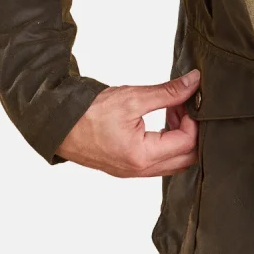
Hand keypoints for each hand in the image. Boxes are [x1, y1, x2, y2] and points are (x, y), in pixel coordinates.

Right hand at [56, 69, 200, 176]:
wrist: (59, 124)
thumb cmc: (89, 113)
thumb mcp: (133, 98)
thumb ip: (168, 92)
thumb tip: (194, 82)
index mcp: (142, 156)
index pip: (188, 142)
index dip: (193, 119)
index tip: (187, 98)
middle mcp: (140, 170)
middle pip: (187, 157)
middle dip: (192, 130)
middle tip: (183, 105)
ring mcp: (134, 171)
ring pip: (175, 161)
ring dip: (180, 136)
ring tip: (171, 109)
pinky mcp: (129, 167)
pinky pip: (160, 161)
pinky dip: (167, 141)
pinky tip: (162, 120)